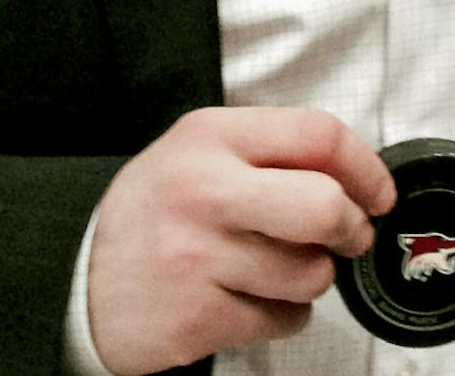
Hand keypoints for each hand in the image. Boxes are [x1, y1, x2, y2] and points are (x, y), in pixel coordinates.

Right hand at [87, 107, 395, 374]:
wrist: (75, 280)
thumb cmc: (155, 212)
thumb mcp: (199, 151)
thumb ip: (269, 150)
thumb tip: (356, 174)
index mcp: (210, 137)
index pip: (318, 135)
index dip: (366, 167)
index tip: (378, 193)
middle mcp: (204, 192)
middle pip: (324, 206)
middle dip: (352, 228)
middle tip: (349, 236)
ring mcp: (198, 259)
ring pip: (311, 273)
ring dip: (312, 277)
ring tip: (280, 269)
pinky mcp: (196, 319)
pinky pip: (281, 320)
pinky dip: (283, 315)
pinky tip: (252, 299)